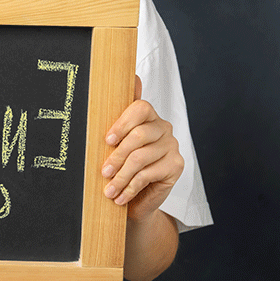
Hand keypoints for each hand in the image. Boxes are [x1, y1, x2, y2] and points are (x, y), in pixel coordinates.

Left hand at [101, 75, 183, 222]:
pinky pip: (148, 175)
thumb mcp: (114, 146)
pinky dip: (130, 187)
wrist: (136, 201)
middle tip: (103, 171)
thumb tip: (132, 79)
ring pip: (141, 158)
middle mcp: (162, 128)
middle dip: (117, 155)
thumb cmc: (121, 169)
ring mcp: (172, 146)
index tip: (107, 140)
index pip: (140, 108)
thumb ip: (118, 119)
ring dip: (121, 176)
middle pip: (139, 135)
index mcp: (147, 117)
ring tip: (109, 190)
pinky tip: (120, 197)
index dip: (123, 123)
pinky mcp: (176, 166)